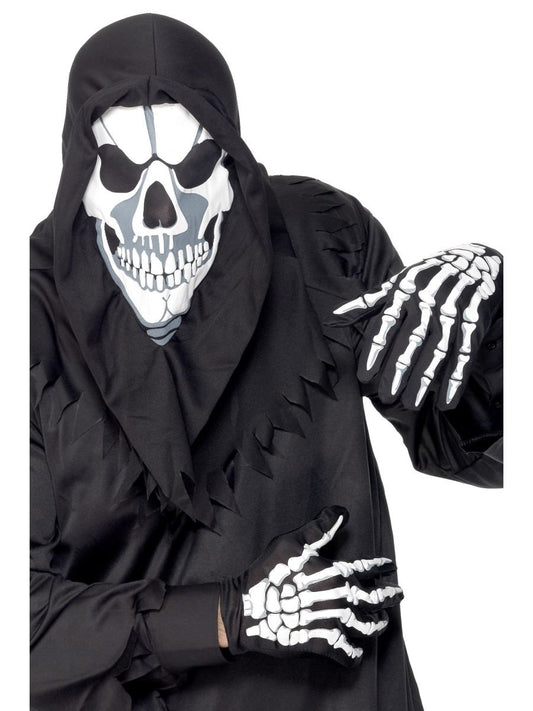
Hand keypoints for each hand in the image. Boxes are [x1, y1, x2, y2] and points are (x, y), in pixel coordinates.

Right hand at [218, 506, 402, 667]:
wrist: (247, 608)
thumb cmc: (268, 572)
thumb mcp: (292, 542)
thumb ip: (320, 527)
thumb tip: (342, 510)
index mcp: (336, 572)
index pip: (368, 568)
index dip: (381, 566)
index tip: (391, 565)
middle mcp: (341, 598)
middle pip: (377, 599)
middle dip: (391, 596)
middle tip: (399, 593)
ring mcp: (334, 623)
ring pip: (369, 628)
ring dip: (379, 625)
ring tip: (383, 621)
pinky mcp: (323, 645)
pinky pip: (348, 654)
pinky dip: (355, 655)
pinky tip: (356, 652)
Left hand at [332, 243, 501, 409]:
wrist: (477, 262)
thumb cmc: (426, 277)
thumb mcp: (397, 283)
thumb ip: (367, 303)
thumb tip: (333, 318)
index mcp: (404, 293)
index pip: (386, 325)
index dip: (375, 351)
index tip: (363, 376)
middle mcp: (427, 303)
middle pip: (411, 342)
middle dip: (397, 371)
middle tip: (386, 396)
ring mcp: (452, 315)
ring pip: (436, 352)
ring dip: (424, 380)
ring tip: (410, 404)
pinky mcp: (473, 325)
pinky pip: (463, 356)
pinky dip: (455, 380)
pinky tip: (445, 402)